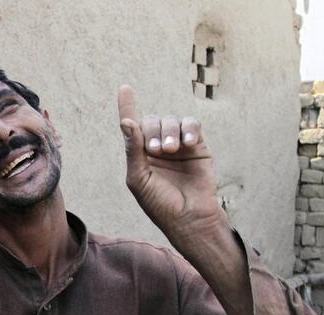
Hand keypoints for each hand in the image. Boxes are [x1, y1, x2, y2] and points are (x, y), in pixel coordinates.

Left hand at [117, 86, 225, 251]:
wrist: (188, 217)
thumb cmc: (159, 203)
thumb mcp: (138, 178)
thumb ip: (132, 150)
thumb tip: (126, 122)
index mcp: (139, 155)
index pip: (132, 127)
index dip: (128, 107)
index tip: (125, 88)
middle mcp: (158, 147)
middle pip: (152, 120)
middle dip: (153, 130)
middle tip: (156, 150)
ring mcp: (178, 145)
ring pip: (172, 120)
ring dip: (170, 131)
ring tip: (171, 150)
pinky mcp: (198, 146)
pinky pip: (192, 125)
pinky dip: (189, 129)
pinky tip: (188, 142)